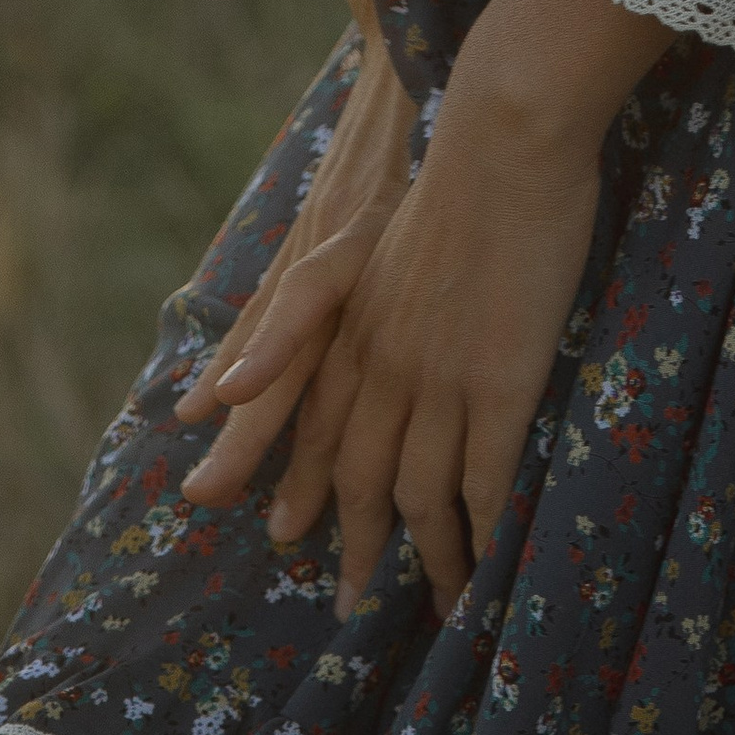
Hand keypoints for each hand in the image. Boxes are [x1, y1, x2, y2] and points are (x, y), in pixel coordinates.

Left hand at [220, 0, 669, 617]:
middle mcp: (382, 360)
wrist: (505, 134)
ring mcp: (439, 374)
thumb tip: (229, 383)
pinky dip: (483, 531)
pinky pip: (485, 479)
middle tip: (348, 601)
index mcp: (352, 323)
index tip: (285, 531)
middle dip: (350, 539)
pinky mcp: (499, 378)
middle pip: (355, 472)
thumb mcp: (363, 241)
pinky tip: (493, 564)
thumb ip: (307, 314)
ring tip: (439, 600)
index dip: (300, 479)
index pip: (312, 419)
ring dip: (428, 555)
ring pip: (419, 492)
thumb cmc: (449, 176)